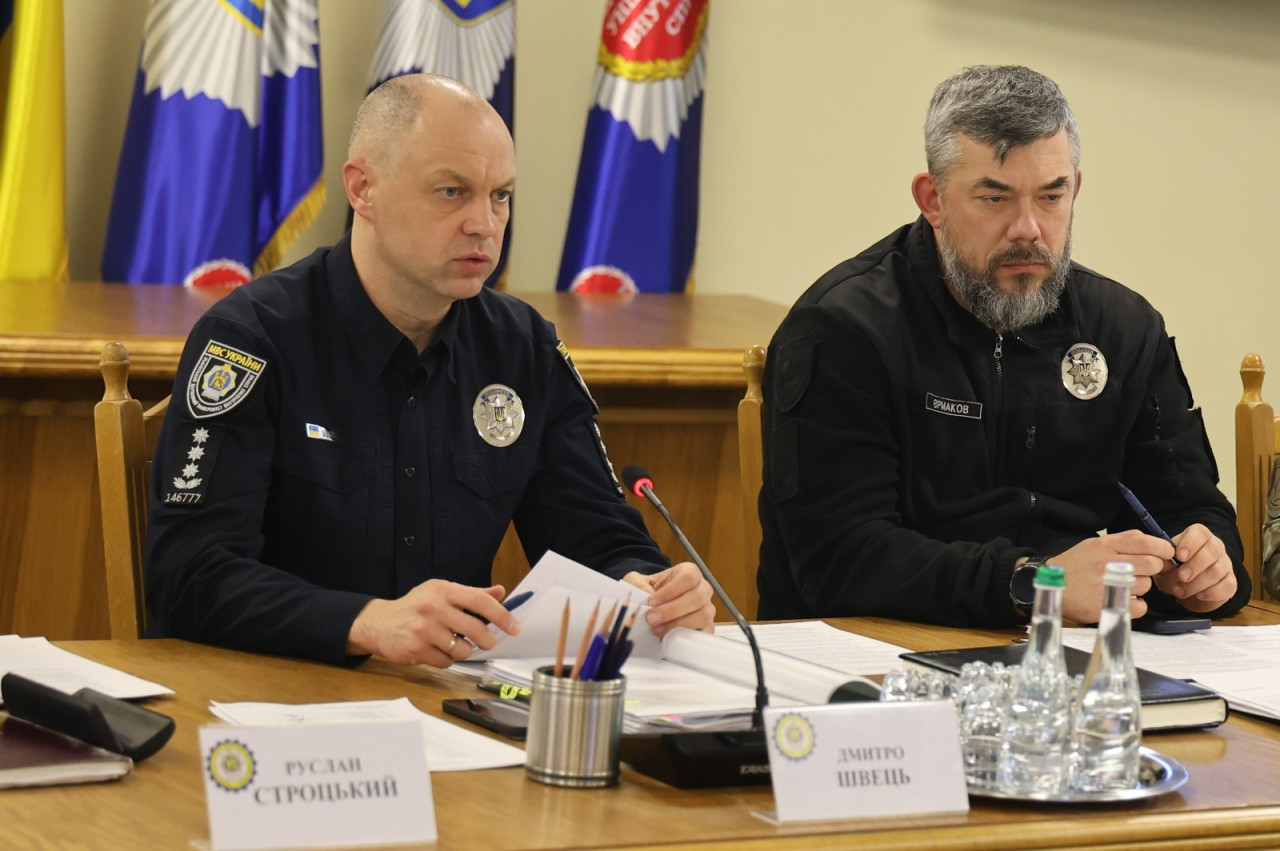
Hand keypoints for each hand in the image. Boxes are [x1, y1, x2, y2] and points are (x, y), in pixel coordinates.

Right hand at [346, 580, 519, 666]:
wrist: (379, 623)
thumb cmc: (416, 606)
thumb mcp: (441, 593)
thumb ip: (472, 594)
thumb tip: (500, 592)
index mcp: (443, 590)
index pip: (481, 601)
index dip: (502, 616)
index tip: (515, 628)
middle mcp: (434, 607)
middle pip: (476, 629)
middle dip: (487, 640)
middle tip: (486, 642)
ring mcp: (424, 629)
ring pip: (463, 650)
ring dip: (463, 650)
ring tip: (452, 643)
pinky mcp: (416, 650)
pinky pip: (447, 662)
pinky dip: (447, 659)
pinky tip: (436, 650)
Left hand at [623, 562, 715, 635]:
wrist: (652, 604)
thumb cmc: (649, 590)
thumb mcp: (637, 581)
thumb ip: (637, 584)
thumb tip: (646, 594)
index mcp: (689, 572)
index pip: (688, 578)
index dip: (670, 591)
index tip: (652, 602)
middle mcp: (702, 588)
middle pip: (697, 598)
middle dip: (672, 611)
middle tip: (652, 619)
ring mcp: (707, 607)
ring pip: (703, 616)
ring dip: (678, 625)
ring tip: (658, 629)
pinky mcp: (707, 625)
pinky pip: (706, 632)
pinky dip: (689, 636)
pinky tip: (671, 636)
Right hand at [1049, 530, 1171, 622]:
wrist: (1052, 585)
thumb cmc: (1076, 565)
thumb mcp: (1094, 544)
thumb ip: (1122, 542)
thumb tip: (1153, 543)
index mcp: (1105, 545)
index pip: (1146, 542)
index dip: (1163, 548)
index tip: (1166, 553)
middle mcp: (1108, 563)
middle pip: (1152, 564)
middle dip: (1155, 568)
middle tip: (1147, 571)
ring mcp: (1107, 584)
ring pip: (1146, 585)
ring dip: (1142, 586)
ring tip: (1126, 585)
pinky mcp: (1107, 604)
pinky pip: (1140, 606)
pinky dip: (1137, 605)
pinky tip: (1125, 600)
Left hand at [1153, 524, 1236, 611]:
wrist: (1184, 588)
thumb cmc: (1172, 570)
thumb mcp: (1164, 563)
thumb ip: (1162, 559)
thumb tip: (1161, 559)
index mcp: (1198, 536)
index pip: (1200, 532)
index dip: (1190, 543)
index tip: (1179, 556)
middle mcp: (1215, 547)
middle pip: (1212, 550)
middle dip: (1195, 565)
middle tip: (1181, 576)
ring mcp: (1225, 564)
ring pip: (1218, 570)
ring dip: (1198, 583)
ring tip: (1180, 591)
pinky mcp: (1230, 582)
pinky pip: (1228, 586)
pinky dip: (1212, 593)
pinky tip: (1199, 595)